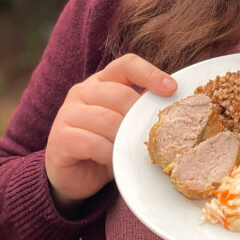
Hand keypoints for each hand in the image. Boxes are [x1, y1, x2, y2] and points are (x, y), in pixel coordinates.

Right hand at [45, 53, 176, 213]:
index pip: (127, 64)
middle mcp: (82, 91)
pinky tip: (113, 161)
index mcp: (101, 81)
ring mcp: (67, 113)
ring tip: (131, 151)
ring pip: (107, 120)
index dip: (150, 73)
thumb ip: (141, 111)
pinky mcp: (60, 138)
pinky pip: (92, 143)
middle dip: (139, 116)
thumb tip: (178, 107)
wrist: (73, 176)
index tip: (172, 89)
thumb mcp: (126, 124)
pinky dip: (109, 154)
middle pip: (120, 94)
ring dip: (124, 139)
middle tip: (149, 135)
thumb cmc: (106, 145)